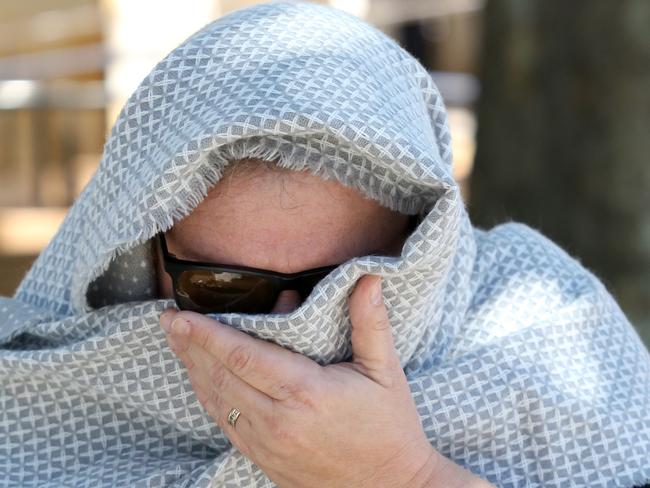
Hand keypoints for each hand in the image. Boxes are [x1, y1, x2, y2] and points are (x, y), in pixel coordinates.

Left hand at [159, 275, 490, 487]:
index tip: (180, 316)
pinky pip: (224, 424)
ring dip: (192, 370)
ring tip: (176, 343)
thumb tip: (369, 278)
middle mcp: (278, 420)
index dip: (206, 334)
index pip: (241, 355)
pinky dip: (207, 398)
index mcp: (305, 392)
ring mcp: (267, 444)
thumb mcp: (386, 373)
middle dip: (189, 346)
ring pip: (216, 401)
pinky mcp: (264, 459)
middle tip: (167, 320)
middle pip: (219, 376)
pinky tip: (199, 381)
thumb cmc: (390, 428)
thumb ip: (371, 323)